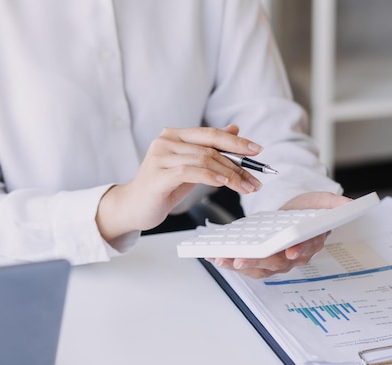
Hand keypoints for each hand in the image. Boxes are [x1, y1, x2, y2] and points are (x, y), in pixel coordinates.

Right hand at [96, 125, 263, 240]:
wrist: (134, 207)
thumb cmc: (162, 188)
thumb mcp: (191, 166)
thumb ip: (209, 149)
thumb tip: (235, 130)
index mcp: (174, 135)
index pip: (211, 134)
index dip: (236, 141)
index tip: (257, 151)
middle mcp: (166, 140)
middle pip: (211, 148)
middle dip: (238, 164)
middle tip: (256, 180)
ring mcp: (160, 156)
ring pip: (205, 160)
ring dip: (230, 175)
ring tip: (246, 187)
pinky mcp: (158, 174)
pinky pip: (190, 171)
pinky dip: (211, 176)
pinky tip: (225, 183)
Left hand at [206, 191, 351, 278]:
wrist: (292, 214)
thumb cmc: (306, 210)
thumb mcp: (321, 201)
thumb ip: (332, 203)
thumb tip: (348, 204)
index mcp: (310, 242)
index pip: (305, 248)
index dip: (298, 251)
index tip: (289, 252)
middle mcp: (293, 257)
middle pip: (276, 262)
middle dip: (257, 261)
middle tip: (240, 260)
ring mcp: (277, 262)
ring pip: (259, 269)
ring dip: (239, 266)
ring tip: (221, 260)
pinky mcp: (261, 262)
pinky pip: (247, 266)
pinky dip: (231, 262)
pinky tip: (215, 257)